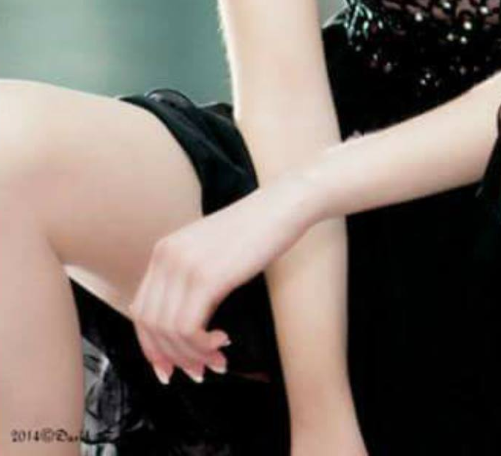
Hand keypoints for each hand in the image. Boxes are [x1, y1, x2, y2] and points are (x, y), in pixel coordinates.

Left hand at [129, 171, 309, 382]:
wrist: (282, 205)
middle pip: (151, 325)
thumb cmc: (254, 231)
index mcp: (163, 251)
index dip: (151, 346)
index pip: (140, 310)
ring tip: (217, 361)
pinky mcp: (206, 277)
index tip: (169, 368)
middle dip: (172, 357)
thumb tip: (178, 328)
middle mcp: (166, 257)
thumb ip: (187, 279)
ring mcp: (184, 266)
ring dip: (192, 355)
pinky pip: (189, 328)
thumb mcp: (208, 252)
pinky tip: (224, 341)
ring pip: (170, 331)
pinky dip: (203, 346)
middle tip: (197, 372)